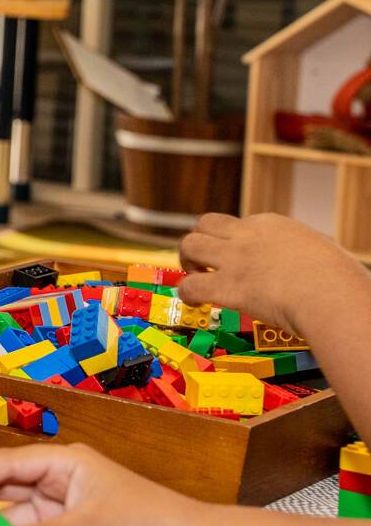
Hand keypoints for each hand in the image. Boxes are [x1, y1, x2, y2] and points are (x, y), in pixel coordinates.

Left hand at [177, 212, 367, 337]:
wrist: (333, 296)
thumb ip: (304, 252)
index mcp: (273, 225)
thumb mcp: (322, 250)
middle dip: (199, 241)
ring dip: (187, 261)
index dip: (233, 241)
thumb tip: (310, 262)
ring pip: (190, 245)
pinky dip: (187, 293)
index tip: (238, 257)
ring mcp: (235, 259)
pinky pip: (191, 285)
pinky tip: (194, 302)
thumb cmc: (339, 280)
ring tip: (195, 277)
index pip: (238, 223)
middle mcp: (248, 235)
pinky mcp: (228, 287)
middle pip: (204, 224)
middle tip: (203, 262)